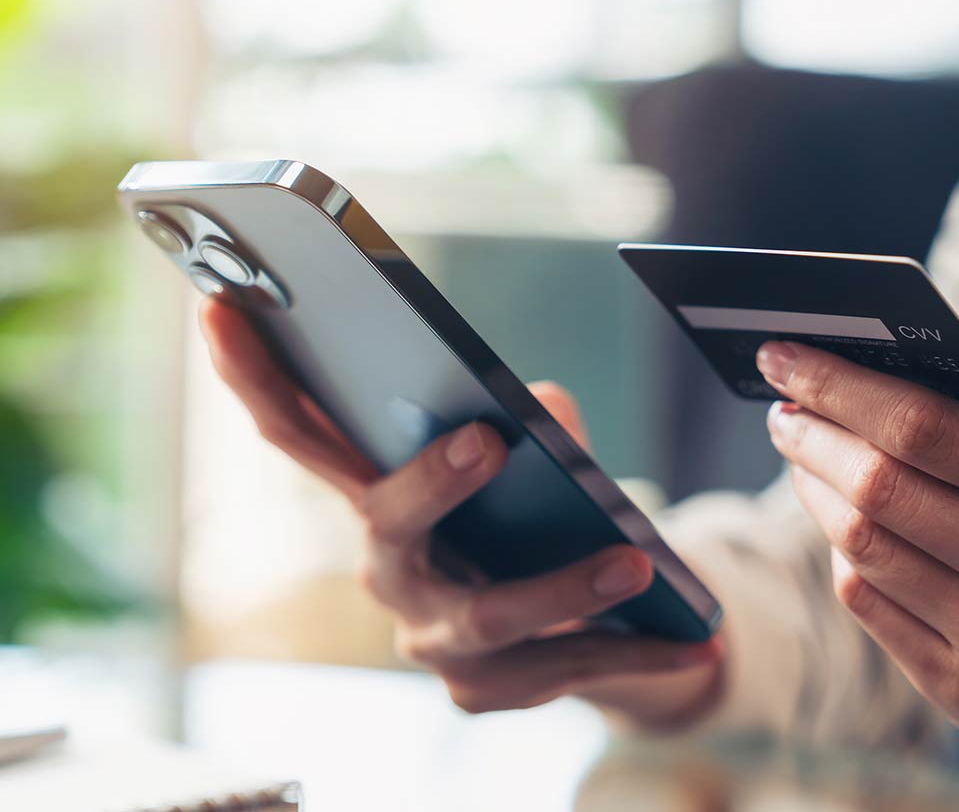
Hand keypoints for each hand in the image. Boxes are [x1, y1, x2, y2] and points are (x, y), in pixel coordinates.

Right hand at [197, 300, 721, 724]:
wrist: (575, 619)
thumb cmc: (531, 513)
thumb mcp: (533, 457)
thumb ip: (532, 422)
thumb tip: (544, 410)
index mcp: (378, 494)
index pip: (300, 432)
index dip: (254, 374)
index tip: (222, 305)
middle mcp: (387, 568)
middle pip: (385, 521)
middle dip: (431, 482)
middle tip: (489, 440)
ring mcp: (431, 639)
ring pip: (487, 615)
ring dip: (563, 587)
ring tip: (635, 563)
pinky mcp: (485, 690)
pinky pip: (560, 668)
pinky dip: (634, 650)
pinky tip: (698, 636)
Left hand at [757, 340, 958, 805]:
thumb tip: (865, 385)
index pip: (927, 427)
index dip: (841, 387)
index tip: (787, 355)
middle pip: (880, 488)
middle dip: (811, 435)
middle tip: (782, 408)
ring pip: (862, 547)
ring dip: (814, 490)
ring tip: (801, 455)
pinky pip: (869, 605)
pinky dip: (844, 554)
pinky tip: (841, 525)